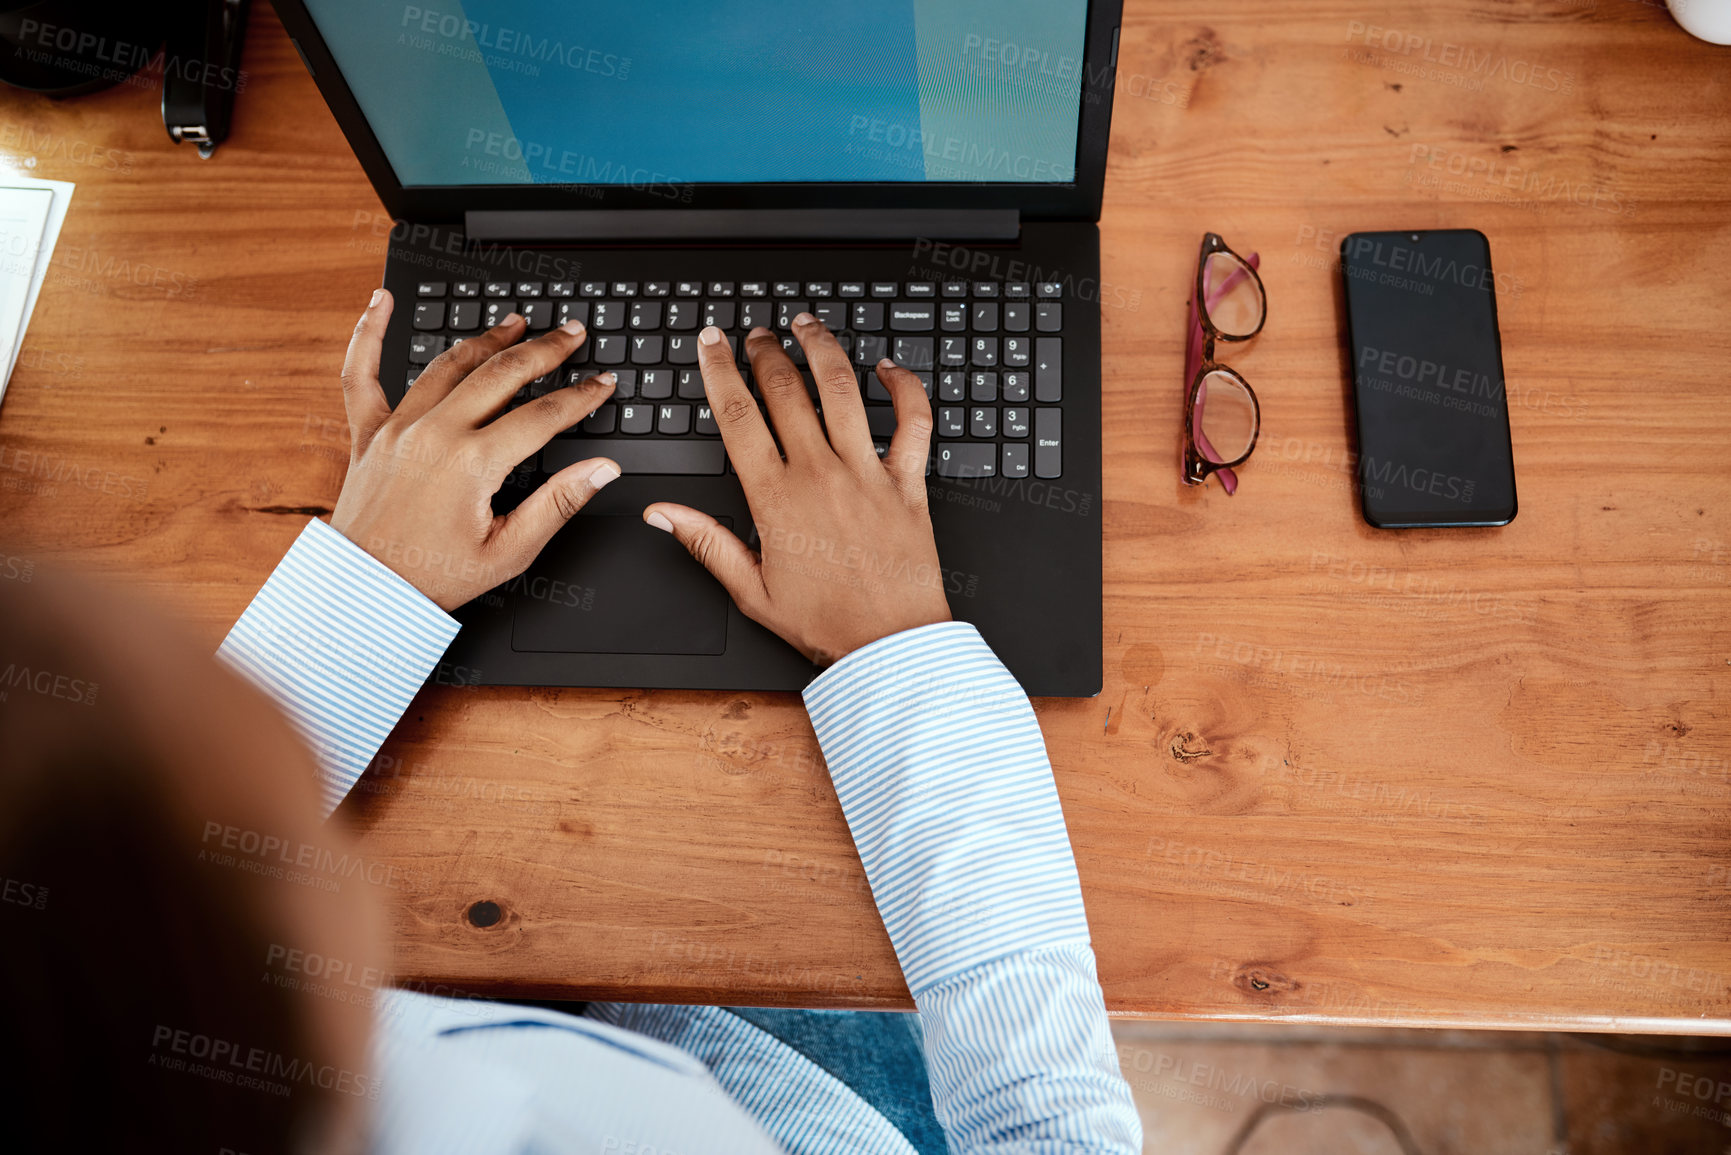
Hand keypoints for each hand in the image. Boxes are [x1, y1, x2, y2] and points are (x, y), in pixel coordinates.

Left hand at [328, 289, 618, 610]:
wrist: (366, 592)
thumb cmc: (434, 578)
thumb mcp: (509, 552)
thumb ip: (558, 505)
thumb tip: (601, 470)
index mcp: (474, 463)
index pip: (543, 416)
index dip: (580, 397)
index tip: (603, 384)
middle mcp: (435, 433)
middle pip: (501, 375)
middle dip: (544, 350)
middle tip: (572, 334)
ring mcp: (397, 428)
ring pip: (448, 364)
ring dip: (487, 339)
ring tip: (515, 323)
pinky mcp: (368, 433)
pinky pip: (361, 374)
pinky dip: (368, 333)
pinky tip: (380, 301)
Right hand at [643, 316, 951, 666]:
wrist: (889, 645)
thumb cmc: (826, 624)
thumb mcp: (751, 592)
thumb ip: (706, 543)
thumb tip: (661, 513)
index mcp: (775, 499)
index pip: (738, 416)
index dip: (720, 371)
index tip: (711, 343)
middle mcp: (820, 474)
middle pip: (786, 390)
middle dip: (765, 352)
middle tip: (755, 333)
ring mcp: (866, 473)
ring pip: (843, 390)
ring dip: (821, 348)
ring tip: (805, 324)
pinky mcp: (908, 483)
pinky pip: (912, 421)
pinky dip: (904, 386)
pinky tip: (888, 367)